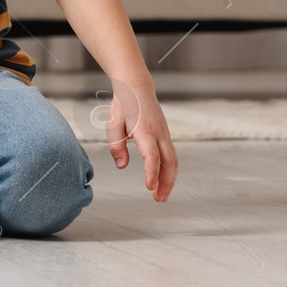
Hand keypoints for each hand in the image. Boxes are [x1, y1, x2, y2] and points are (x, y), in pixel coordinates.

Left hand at [106, 86, 177, 201]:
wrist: (136, 87)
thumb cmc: (123, 106)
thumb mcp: (113, 125)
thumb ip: (116, 146)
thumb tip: (122, 166)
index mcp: (146, 131)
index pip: (152, 156)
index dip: (152, 173)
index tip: (149, 187)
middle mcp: (159, 133)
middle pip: (169, 162)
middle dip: (166, 183)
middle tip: (159, 200)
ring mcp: (165, 134)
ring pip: (173, 160)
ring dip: (169, 179)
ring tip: (161, 196)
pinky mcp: (165, 135)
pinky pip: (171, 155)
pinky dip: (169, 170)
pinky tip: (162, 180)